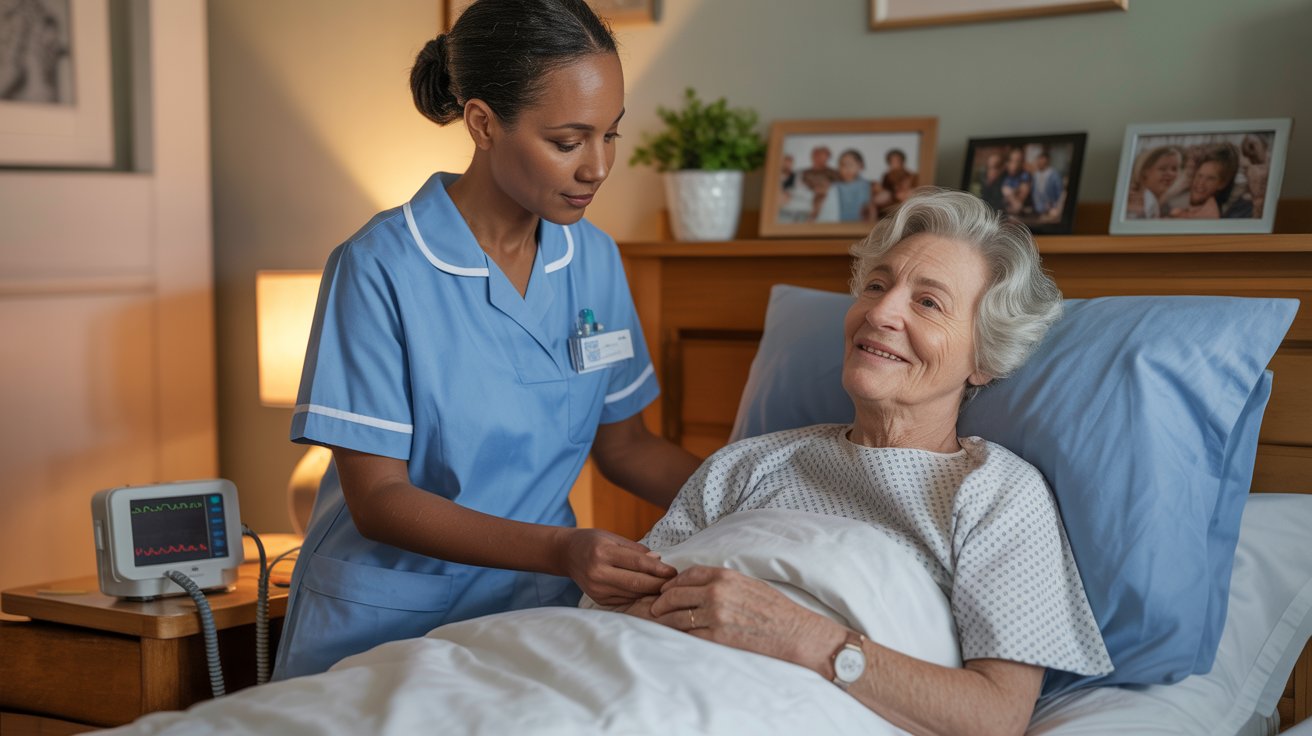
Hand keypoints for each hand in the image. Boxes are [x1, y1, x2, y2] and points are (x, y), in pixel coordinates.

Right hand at [556, 528, 675, 604]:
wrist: (566, 554)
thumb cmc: (593, 541)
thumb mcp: (613, 538)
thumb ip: (636, 550)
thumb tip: (658, 560)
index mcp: (603, 553)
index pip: (637, 564)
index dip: (658, 569)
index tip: (674, 571)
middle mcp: (598, 573)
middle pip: (636, 583)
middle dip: (659, 585)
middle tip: (675, 582)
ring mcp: (597, 589)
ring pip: (632, 594)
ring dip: (651, 592)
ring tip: (666, 588)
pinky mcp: (598, 599)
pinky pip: (625, 599)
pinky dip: (639, 596)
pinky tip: (649, 592)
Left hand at [644, 566, 844, 674]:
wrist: (794, 631)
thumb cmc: (775, 608)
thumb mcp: (748, 584)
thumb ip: (723, 583)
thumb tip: (701, 586)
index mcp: (725, 577)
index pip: (687, 575)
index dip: (672, 582)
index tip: (665, 589)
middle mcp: (717, 593)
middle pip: (675, 594)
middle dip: (661, 602)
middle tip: (654, 608)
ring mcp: (715, 615)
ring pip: (677, 616)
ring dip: (665, 620)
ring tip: (659, 623)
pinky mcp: (717, 637)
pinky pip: (688, 634)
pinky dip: (677, 634)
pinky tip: (673, 636)